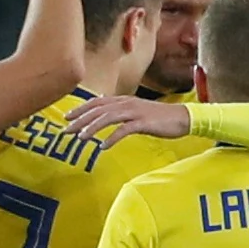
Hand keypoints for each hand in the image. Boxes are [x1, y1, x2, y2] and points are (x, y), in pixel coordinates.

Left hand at [66, 95, 190, 143]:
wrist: (182, 118)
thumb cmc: (159, 117)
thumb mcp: (137, 111)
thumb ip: (120, 111)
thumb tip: (105, 113)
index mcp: (123, 100)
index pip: (97, 102)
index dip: (81, 109)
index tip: (67, 117)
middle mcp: (126, 103)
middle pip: (98, 110)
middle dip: (81, 120)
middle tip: (66, 130)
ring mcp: (135, 112)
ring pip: (108, 118)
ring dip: (93, 128)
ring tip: (81, 138)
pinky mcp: (143, 123)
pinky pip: (124, 130)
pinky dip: (112, 138)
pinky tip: (103, 147)